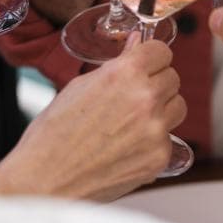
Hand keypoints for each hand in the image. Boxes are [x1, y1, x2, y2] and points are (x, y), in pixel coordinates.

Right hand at [0, 41, 185, 201]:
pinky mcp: (159, 157)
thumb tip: (135, 42)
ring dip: (161, 110)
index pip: (162, 51)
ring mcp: (155, 130)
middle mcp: (145, 99)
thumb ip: (115, 65)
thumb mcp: (79, 86)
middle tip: (132, 98)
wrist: (46, 180)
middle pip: (172, 78)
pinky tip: (127, 148)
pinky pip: (168, 139)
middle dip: (156, 84)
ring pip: (177, 107)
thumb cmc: (54, 134)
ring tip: (131, 123)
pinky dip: (153, 142)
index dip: (152, 58)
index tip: (146, 65)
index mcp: (124, 74)